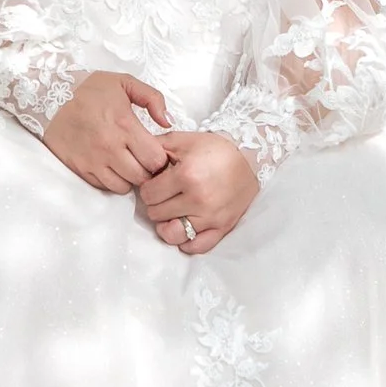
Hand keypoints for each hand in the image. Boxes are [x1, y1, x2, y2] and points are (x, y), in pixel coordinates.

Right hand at [41, 70, 172, 191]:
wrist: (49, 99)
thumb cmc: (89, 91)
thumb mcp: (123, 83)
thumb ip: (153, 98)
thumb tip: (167, 122)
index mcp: (125, 125)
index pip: (156, 159)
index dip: (160, 158)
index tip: (155, 151)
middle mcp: (110, 147)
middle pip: (142, 177)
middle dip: (147, 171)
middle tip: (143, 160)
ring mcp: (94, 162)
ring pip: (124, 186)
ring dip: (129, 178)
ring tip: (127, 163)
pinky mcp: (80, 170)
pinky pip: (104, 187)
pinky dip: (112, 180)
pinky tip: (111, 166)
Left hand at [138, 130, 258, 254]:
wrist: (250, 157)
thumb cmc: (214, 148)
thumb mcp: (182, 140)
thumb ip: (154, 147)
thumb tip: (135, 160)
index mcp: (186, 175)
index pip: (148, 194)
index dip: (147, 188)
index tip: (154, 183)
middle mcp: (198, 199)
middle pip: (156, 214)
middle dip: (156, 204)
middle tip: (164, 195)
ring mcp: (211, 217)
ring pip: (172, 234)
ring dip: (167, 224)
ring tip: (171, 213)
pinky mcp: (222, 228)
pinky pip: (196, 246)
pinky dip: (186, 241)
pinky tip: (184, 227)